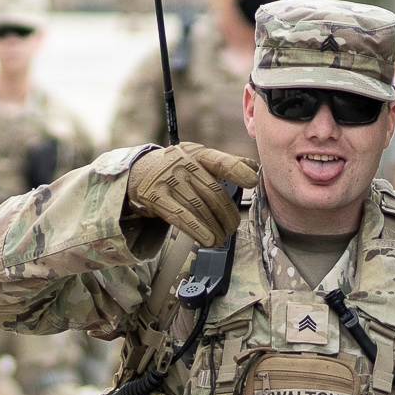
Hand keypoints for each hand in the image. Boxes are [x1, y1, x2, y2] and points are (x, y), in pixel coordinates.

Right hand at [125, 142, 258, 247]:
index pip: (221, 162)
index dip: (238, 171)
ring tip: (221, 238)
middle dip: (227, 213)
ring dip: (214, 227)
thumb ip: (225, 163)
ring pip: (198, 208)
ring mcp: (168, 180)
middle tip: (233, 227)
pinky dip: (197, 231)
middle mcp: (183, 164)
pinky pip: (180, 217)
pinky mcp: (155, 197)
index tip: (252, 182)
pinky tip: (208, 240)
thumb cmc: (179, 167)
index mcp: (198, 154)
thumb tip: (254, 166)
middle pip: (212, 192)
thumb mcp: (199, 158)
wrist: (140, 170)